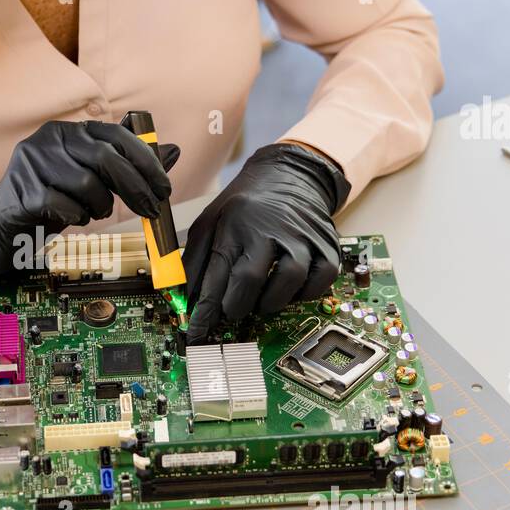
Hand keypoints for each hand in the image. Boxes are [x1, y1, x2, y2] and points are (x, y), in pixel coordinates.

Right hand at [0, 120, 179, 278]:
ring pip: (88, 185)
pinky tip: (69, 217)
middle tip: (150, 210)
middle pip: (105, 159)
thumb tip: (172, 152)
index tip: (164, 186)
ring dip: (99, 207)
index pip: (116, 135)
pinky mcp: (23, 190)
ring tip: (91, 212)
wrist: (1, 224)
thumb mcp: (92, 179)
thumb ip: (128, 165)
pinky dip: (75, 217)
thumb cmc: (51, 198)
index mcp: (70, 130)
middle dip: (135, 188)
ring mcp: (32, 162)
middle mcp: (49, 138)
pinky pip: (66, 206)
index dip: (145, 160)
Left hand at [182, 143, 350, 344]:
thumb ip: (194, 262)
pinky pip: (319, 283)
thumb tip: (182, 302)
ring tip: (260, 298)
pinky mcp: (327, 246)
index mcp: (235, 225)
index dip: (205, 311)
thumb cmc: (244, 206)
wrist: (289, 175)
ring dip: (270, 302)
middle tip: (232, 310)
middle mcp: (270, 230)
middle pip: (251, 280)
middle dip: (236, 306)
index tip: (198, 334)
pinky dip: (303, 295)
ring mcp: (302, 238)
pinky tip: (289, 289)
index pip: (217, 276)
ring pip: (289, 282)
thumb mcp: (209, 222)